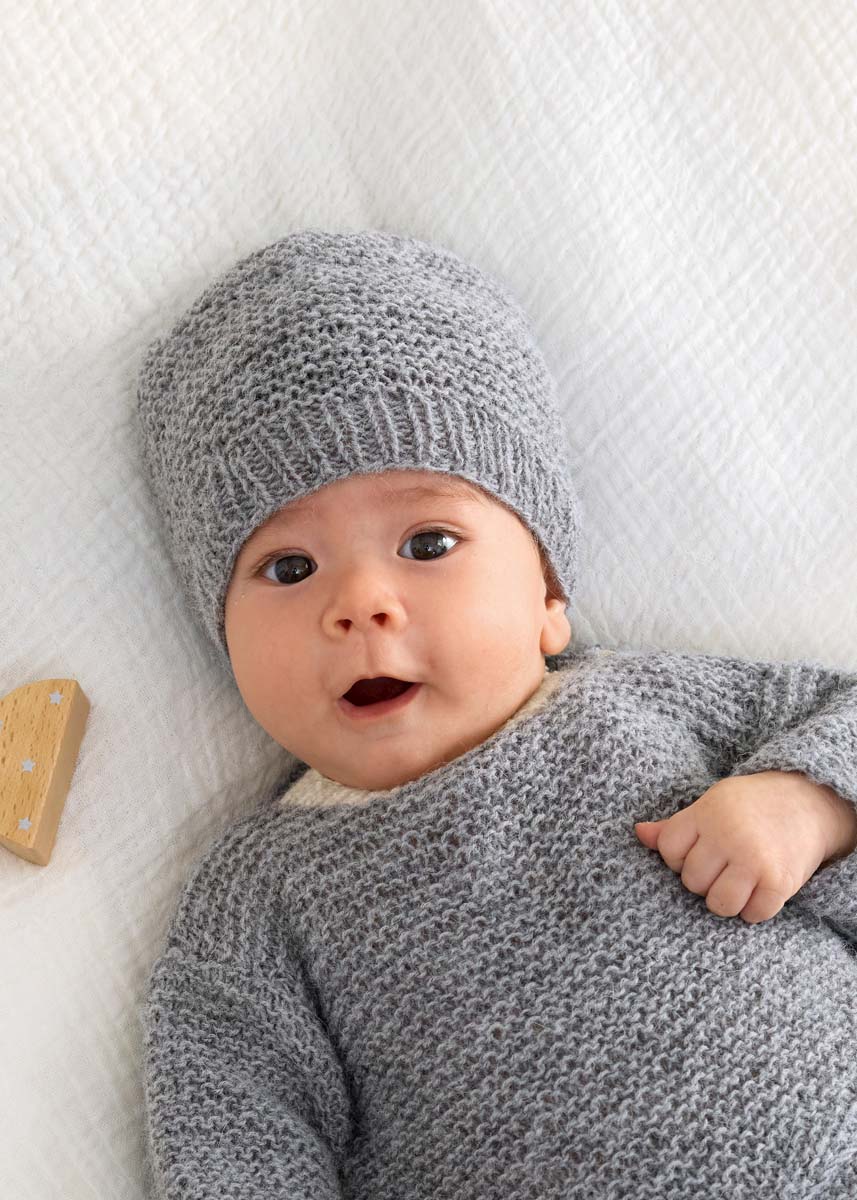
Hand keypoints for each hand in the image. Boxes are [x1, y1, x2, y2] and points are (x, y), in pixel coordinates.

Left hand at [634, 770, 856, 923]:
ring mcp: (754, 860)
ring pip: (718, 904)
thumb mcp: (710, 804)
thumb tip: (639, 834)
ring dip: (725, 900)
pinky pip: (752, 915)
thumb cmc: (750, 806)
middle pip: (692, 881)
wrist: (809, 802)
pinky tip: (759, 890)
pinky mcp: (779, 882)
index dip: (679, 857)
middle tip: (723, 866)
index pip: (668, 851)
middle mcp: (728, 835)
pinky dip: (754, 910)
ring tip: (737, 882)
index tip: (698, 851)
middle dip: (703, 880)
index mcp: (706, 813)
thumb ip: (675, 825)